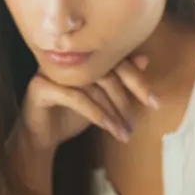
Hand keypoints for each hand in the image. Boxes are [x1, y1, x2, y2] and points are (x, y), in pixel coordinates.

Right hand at [9, 55, 156, 194]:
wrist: (40, 138)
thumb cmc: (71, 115)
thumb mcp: (102, 99)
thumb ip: (120, 80)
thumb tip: (145, 59)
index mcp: (82, 56)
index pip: (115, 60)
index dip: (137, 80)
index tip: (154, 102)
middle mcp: (67, 59)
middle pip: (105, 73)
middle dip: (125, 100)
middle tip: (135, 124)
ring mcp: (52, 70)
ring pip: (93, 87)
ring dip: (112, 113)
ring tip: (124, 133)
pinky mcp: (41, 87)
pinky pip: (76, 98)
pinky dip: (96, 114)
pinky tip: (108, 128)